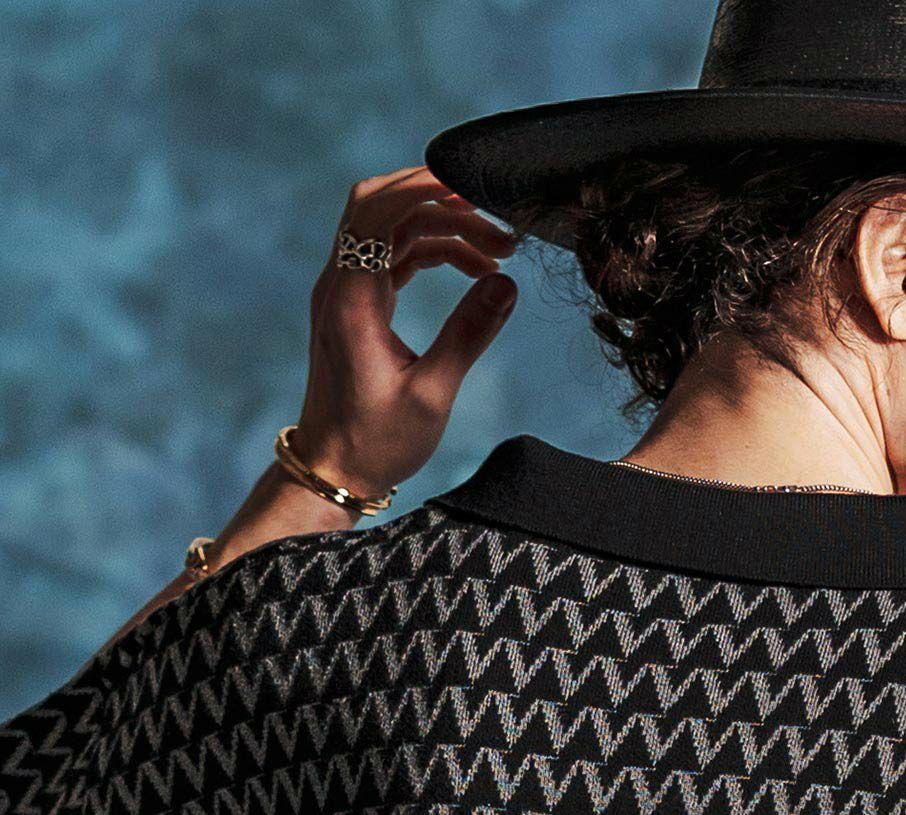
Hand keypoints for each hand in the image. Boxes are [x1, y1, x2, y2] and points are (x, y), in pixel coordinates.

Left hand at [292, 163, 519, 496]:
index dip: (430, 191)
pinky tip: (470, 270)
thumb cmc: (378, 441)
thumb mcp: (432, 394)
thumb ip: (469, 334)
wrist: (333, 468)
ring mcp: (343, 291)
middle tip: (495, 226)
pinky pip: (389, 254)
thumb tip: (508, 286)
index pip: (382, 211)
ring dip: (441, 228)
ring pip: (388, 226)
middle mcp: (339, 284)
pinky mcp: (353, 304)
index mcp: (352, 299)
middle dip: (440, 201)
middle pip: (381, 204)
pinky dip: (429, 250)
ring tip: (496, 254)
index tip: (480, 199)